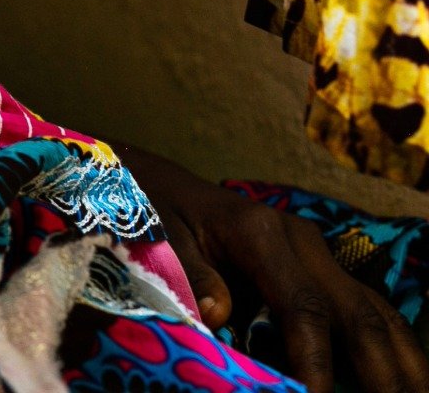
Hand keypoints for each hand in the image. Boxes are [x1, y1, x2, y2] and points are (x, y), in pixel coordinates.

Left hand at [119, 144, 428, 392]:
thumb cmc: (155, 211)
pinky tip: (398, 378)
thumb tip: (218, 316)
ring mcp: (317, 255)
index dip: (315, 361)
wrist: (160, 182)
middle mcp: (303, 242)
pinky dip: (386, 347)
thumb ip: (190, 276)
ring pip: (375, 312)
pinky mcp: (319, 269)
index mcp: (261, 234)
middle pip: (359, 314)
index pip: (304, 308)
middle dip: (381, 372)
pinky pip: (365, 310)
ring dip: (399, 362)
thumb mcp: (159, 237)